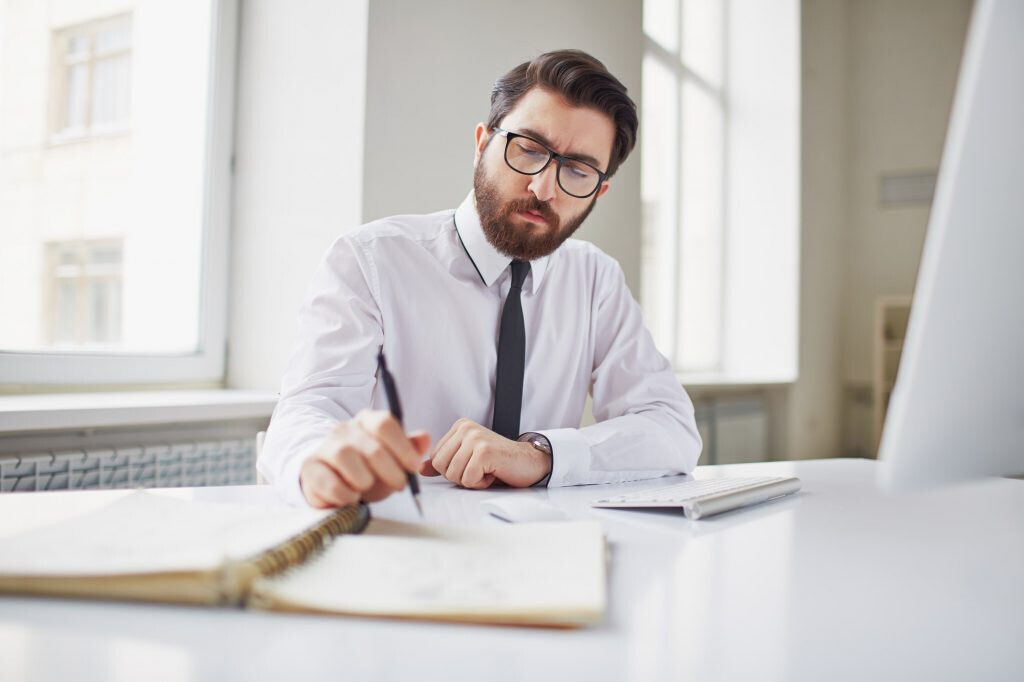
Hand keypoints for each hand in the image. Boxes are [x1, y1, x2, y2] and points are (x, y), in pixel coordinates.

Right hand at [300, 409, 430, 507]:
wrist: (329, 478)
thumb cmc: (366, 468)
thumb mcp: (392, 459)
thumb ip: (409, 449)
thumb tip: (424, 437)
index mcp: (367, 421)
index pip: (384, 423)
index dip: (402, 446)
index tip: (414, 467)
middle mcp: (344, 430)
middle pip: (370, 445)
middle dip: (390, 469)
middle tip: (399, 485)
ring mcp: (325, 447)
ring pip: (345, 456)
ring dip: (364, 479)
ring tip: (368, 488)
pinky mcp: (310, 468)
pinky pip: (327, 480)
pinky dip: (344, 493)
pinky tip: (352, 497)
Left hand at [419, 418, 550, 488]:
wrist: (530, 462)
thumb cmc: (499, 462)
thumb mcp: (468, 459)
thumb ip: (445, 461)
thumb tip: (421, 468)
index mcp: (460, 427)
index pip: (435, 457)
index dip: (452, 469)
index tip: (472, 464)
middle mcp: (466, 428)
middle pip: (440, 466)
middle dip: (459, 476)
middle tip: (479, 469)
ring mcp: (475, 438)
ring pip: (453, 474)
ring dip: (471, 480)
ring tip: (487, 470)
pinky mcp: (484, 451)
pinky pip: (468, 479)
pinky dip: (481, 483)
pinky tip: (493, 473)